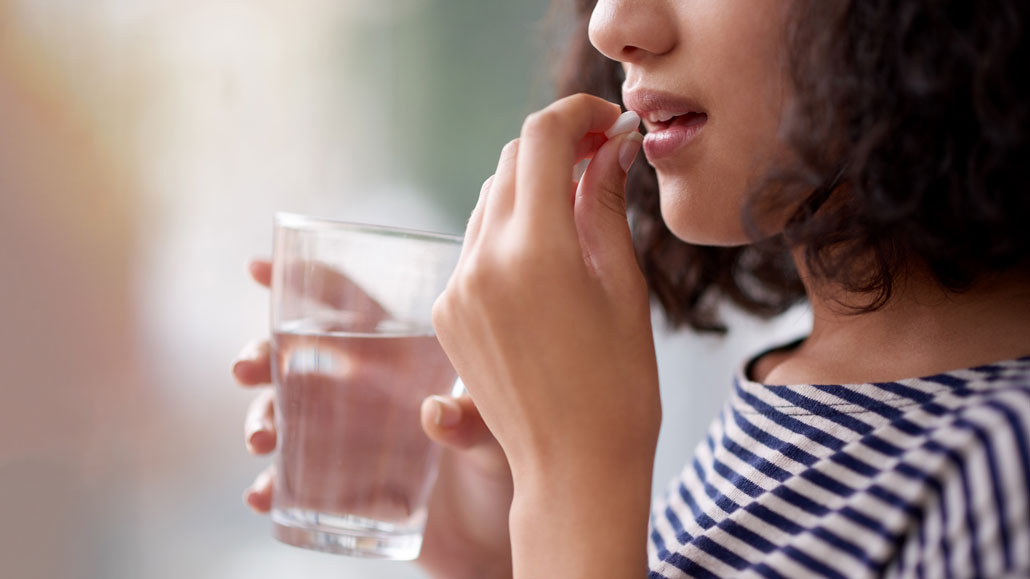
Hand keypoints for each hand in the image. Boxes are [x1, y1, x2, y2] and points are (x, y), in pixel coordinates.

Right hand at [232, 258, 513, 578]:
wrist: (499, 535)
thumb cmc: (510, 464)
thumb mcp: (500, 436)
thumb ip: (475, 422)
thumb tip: (434, 415)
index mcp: (402, 358)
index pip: (351, 307)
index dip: (305, 283)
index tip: (258, 269)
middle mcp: (368, 391)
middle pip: (299, 358)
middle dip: (262, 355)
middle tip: (245, 369)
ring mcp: (349, 438)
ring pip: (286, 415)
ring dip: (261, 419)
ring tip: (261, 440)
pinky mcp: (342, 487)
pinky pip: (293, 481)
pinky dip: (271, 486)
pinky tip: (262, 496)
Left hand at [431, 94, 659, 576]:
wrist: (574, 470)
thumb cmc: (618, 386)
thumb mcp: (622, 287)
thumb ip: (606, 204)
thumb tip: (610, 145)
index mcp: (535, 252)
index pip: (542, 139)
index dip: (576, 115)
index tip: (606, 120)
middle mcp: (483, 263)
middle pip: (511, 162)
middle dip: (555, 148)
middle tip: (600, 157)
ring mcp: (457, 289)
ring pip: (490, 202)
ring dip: (531, 189)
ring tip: (577, 209)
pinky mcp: (446, 313)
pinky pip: (475, 245)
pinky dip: (508, 231)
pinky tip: (546, 258)